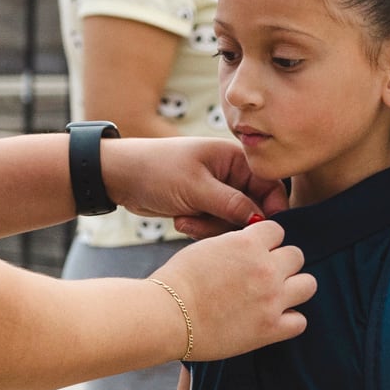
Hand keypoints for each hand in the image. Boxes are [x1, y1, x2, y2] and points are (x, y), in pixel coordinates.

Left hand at [105, 134, 272, 234]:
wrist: (119, 177)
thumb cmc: (155, 170)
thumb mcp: (196, 187)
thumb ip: (233, 204)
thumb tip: (263, 221)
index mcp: (235, 159)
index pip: (270, 186)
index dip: (269, 209)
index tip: (259, 231)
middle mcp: (231, 174)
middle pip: (254, 209)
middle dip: (230, 222)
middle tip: (205, 225)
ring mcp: (218, 192)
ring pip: (234, 222)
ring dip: (211, 228)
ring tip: (185, 222)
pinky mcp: (205, 207)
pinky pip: (216, 226)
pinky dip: (201, 229)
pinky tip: (181, 221)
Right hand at [154, 221, 314, 360]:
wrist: (166, 315)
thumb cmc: (177, 281)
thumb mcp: (206, 247)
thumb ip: (235, 244)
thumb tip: (250, 244)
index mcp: (248, 243)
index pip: (278, 231)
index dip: (266, 242)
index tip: (255, 254)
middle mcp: (266, 268)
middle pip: (297, 255)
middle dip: (282, 264)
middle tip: (263, 277)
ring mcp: (272, 299)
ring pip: (308, 284)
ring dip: (293, 289)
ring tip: (274, 296)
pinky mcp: (271, 328)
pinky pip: (300, 321)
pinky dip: (289, 321)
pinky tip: (271, 320)